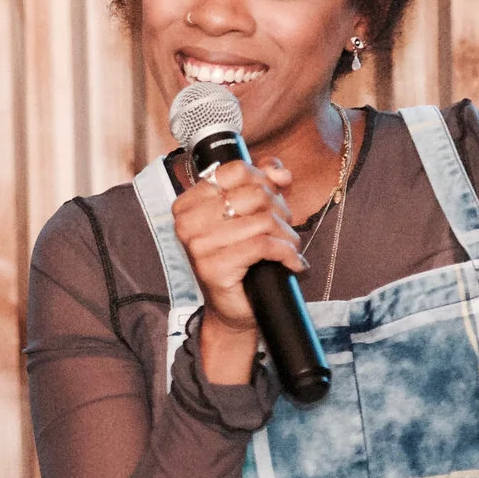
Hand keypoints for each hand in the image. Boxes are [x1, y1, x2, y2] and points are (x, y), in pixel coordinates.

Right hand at [169, 155, 304, 380]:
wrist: (233, 307)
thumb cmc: (241, 257)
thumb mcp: (249, 214)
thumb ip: (262, 183)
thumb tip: (281, 172)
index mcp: (189, 203)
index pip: (234, 171)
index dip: (264, 180)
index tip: (276, 196)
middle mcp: (187, 222)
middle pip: (253, 194)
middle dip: (279, 210)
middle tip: (285, 229)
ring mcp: (198, 245)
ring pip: (262, 221)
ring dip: (286, 235)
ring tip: (289, 247)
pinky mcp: (214, 268)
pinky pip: (263, 246)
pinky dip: (286, 253)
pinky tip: (292, 262)